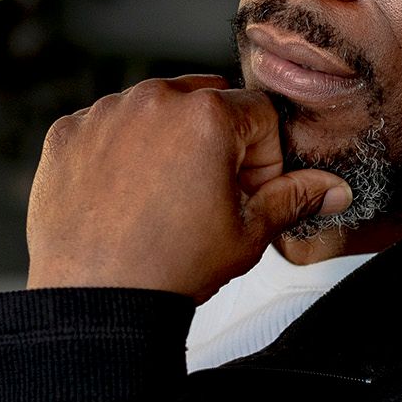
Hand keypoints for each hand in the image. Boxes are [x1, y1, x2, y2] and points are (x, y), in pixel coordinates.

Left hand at [26, 76, 351, 301]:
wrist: (96, 300)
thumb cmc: (169, 268)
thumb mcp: (249, 234)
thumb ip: (295, 198)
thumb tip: (333, 188)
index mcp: (207, 116)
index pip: (259, 114)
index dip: (263, 158)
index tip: (247, 192)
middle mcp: (153, 101)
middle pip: (205, 103)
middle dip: (215, 142)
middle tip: (205, 196)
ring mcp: (105, 114)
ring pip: (153, 111)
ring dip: (165, 143)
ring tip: (161, 200)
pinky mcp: (67, 133)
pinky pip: (105, 127)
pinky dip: (117, 152)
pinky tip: (124, 196)